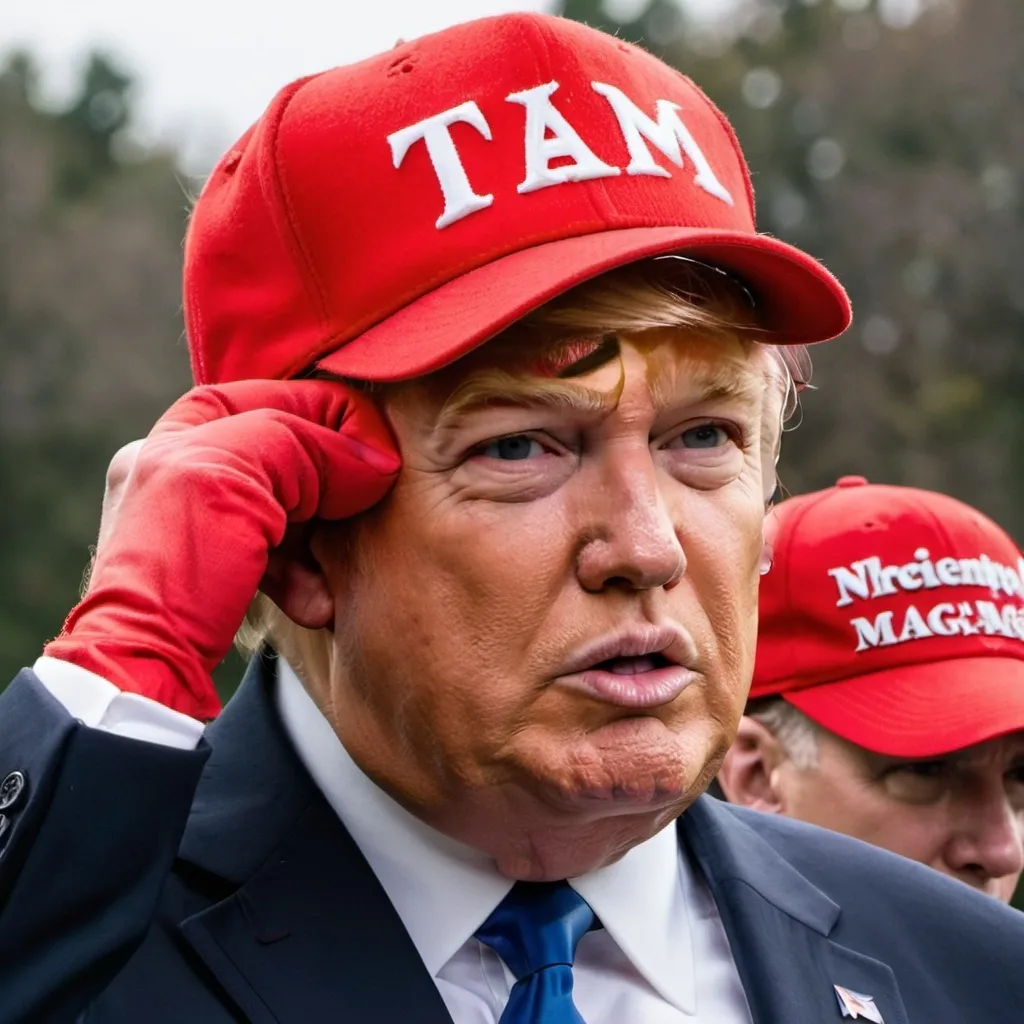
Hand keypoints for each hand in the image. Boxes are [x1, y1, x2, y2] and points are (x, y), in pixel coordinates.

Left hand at [46, 381, 399, 718]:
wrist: (140, 669)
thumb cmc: (170, 570)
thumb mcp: (234, 480)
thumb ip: (304, 447)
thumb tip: (376, 458)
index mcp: (185, 430)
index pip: (282, 398)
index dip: (338, 419)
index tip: (380, 452)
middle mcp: (193, 468)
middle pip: (296, 456)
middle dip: (337, 488)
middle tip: (370, 506)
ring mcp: (208, 521)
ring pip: (296, 508)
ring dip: (329, 540)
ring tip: (344, 568)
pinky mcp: (223, 569)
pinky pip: (282, 556)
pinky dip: (307, 577)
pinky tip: (320, 604)